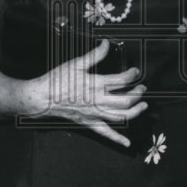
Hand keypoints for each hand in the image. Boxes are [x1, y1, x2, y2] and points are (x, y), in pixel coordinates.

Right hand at [29, 40, 148, 147]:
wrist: (43, 97)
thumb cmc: (58, 80)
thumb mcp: (76, 63)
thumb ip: (95, 54)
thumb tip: (106, 43)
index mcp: (96, 84)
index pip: (122, 80)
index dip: (133, 74)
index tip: (135, 71)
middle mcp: (98, 100)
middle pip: (126, 100)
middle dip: (138, 94)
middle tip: (143, 88)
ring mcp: (95, 113)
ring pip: (121, 117)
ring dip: (135, 112)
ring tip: (143, 106)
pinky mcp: (89, 122)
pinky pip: (106, 133)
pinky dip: (118, 139)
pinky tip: (127, 143)